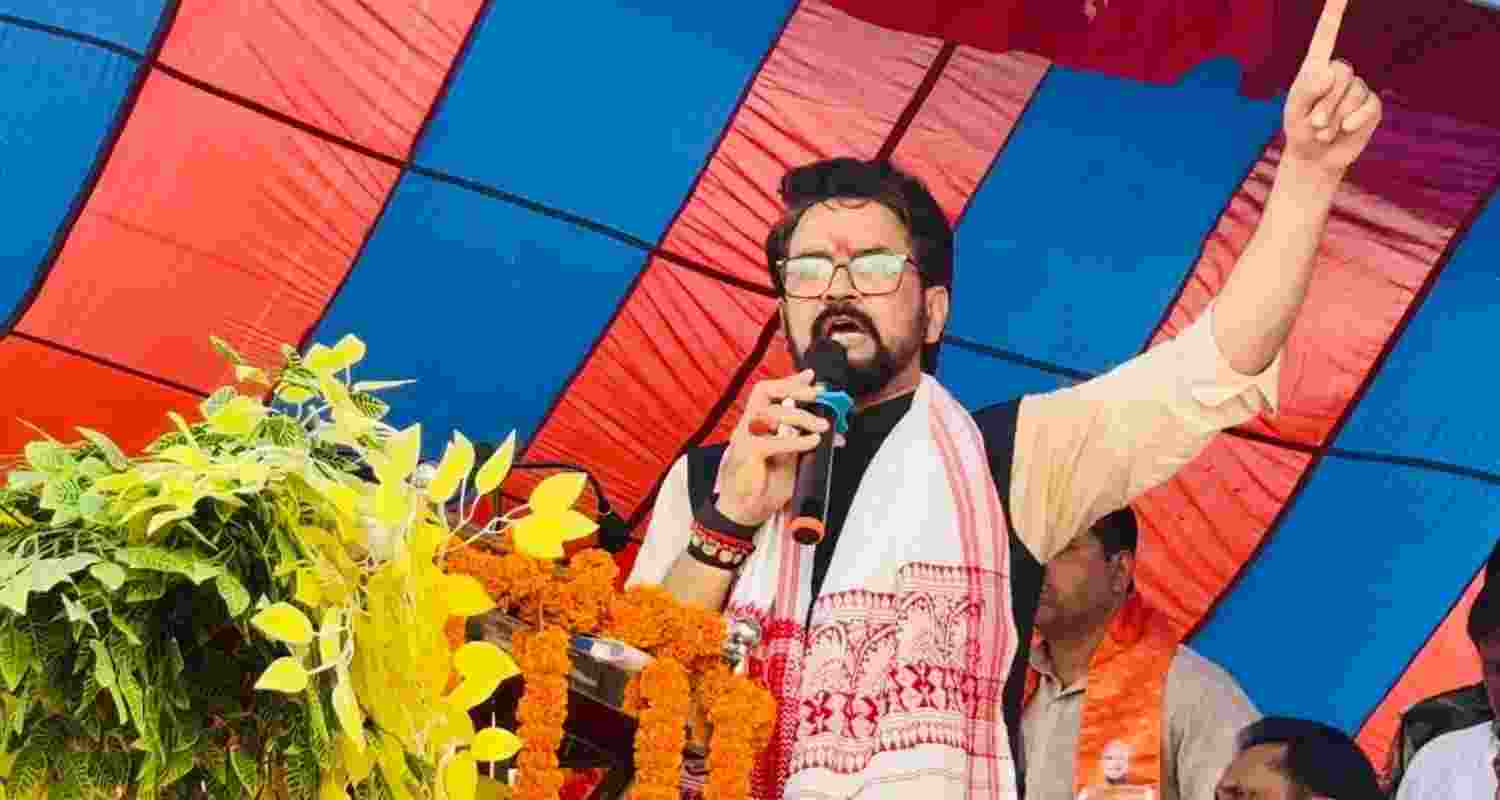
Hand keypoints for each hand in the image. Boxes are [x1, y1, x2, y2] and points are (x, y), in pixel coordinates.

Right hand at [715, 370, 827, 526]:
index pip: (768, 392)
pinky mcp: (746, 454)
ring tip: (823, 425)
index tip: (811, 376)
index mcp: (755, 423)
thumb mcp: (789, 459)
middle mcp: (747, 425)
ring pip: (770, 413)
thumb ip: (802, 442)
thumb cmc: (764, 485)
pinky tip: (812, 441)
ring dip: (800, 415)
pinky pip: (772, 441)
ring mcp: (743, 438)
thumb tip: (833, 433)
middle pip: (764, 392)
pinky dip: (796, 440)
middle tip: (819, 395)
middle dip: (793, 388)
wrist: (744, 510)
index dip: (790, 381)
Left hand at [1282, 0, 1380, 174]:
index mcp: (1316, 68)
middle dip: (1325, 103)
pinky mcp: (1371, 105)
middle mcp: (1339, 73)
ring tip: (1325, 130)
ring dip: (1335, 117)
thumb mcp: (1294, 112)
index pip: (1325, 34)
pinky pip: (1368, 107)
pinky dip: (1354, 121)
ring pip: (1353, 92)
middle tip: (1314, 123)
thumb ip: (1305, 91)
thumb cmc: (1300, 130)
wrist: (1315, 157)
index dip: (1335, 12)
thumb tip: (1329, 72)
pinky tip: (1345, 130)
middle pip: (1341, 72)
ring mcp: (1358, 88)